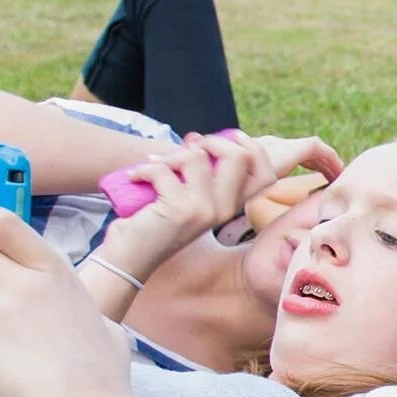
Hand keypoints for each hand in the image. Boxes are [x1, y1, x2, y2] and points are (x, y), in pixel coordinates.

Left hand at [94, 134, 341, 282]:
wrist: (129, 257)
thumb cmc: (155, 223)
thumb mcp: (189, 199)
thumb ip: (204, 177)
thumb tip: (204, 139)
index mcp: (231, 206)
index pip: (267, 170)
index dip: (249, 145)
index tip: (221, 140)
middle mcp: (225, 209)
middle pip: (242, 155)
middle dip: (211, 141)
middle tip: (186, 149)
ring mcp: (205, 211)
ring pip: (198, 157)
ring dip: (170, 155)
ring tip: (154, 167)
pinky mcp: (180, 211)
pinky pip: (166, 170)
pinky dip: (145, 169)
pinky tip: (136, 178)